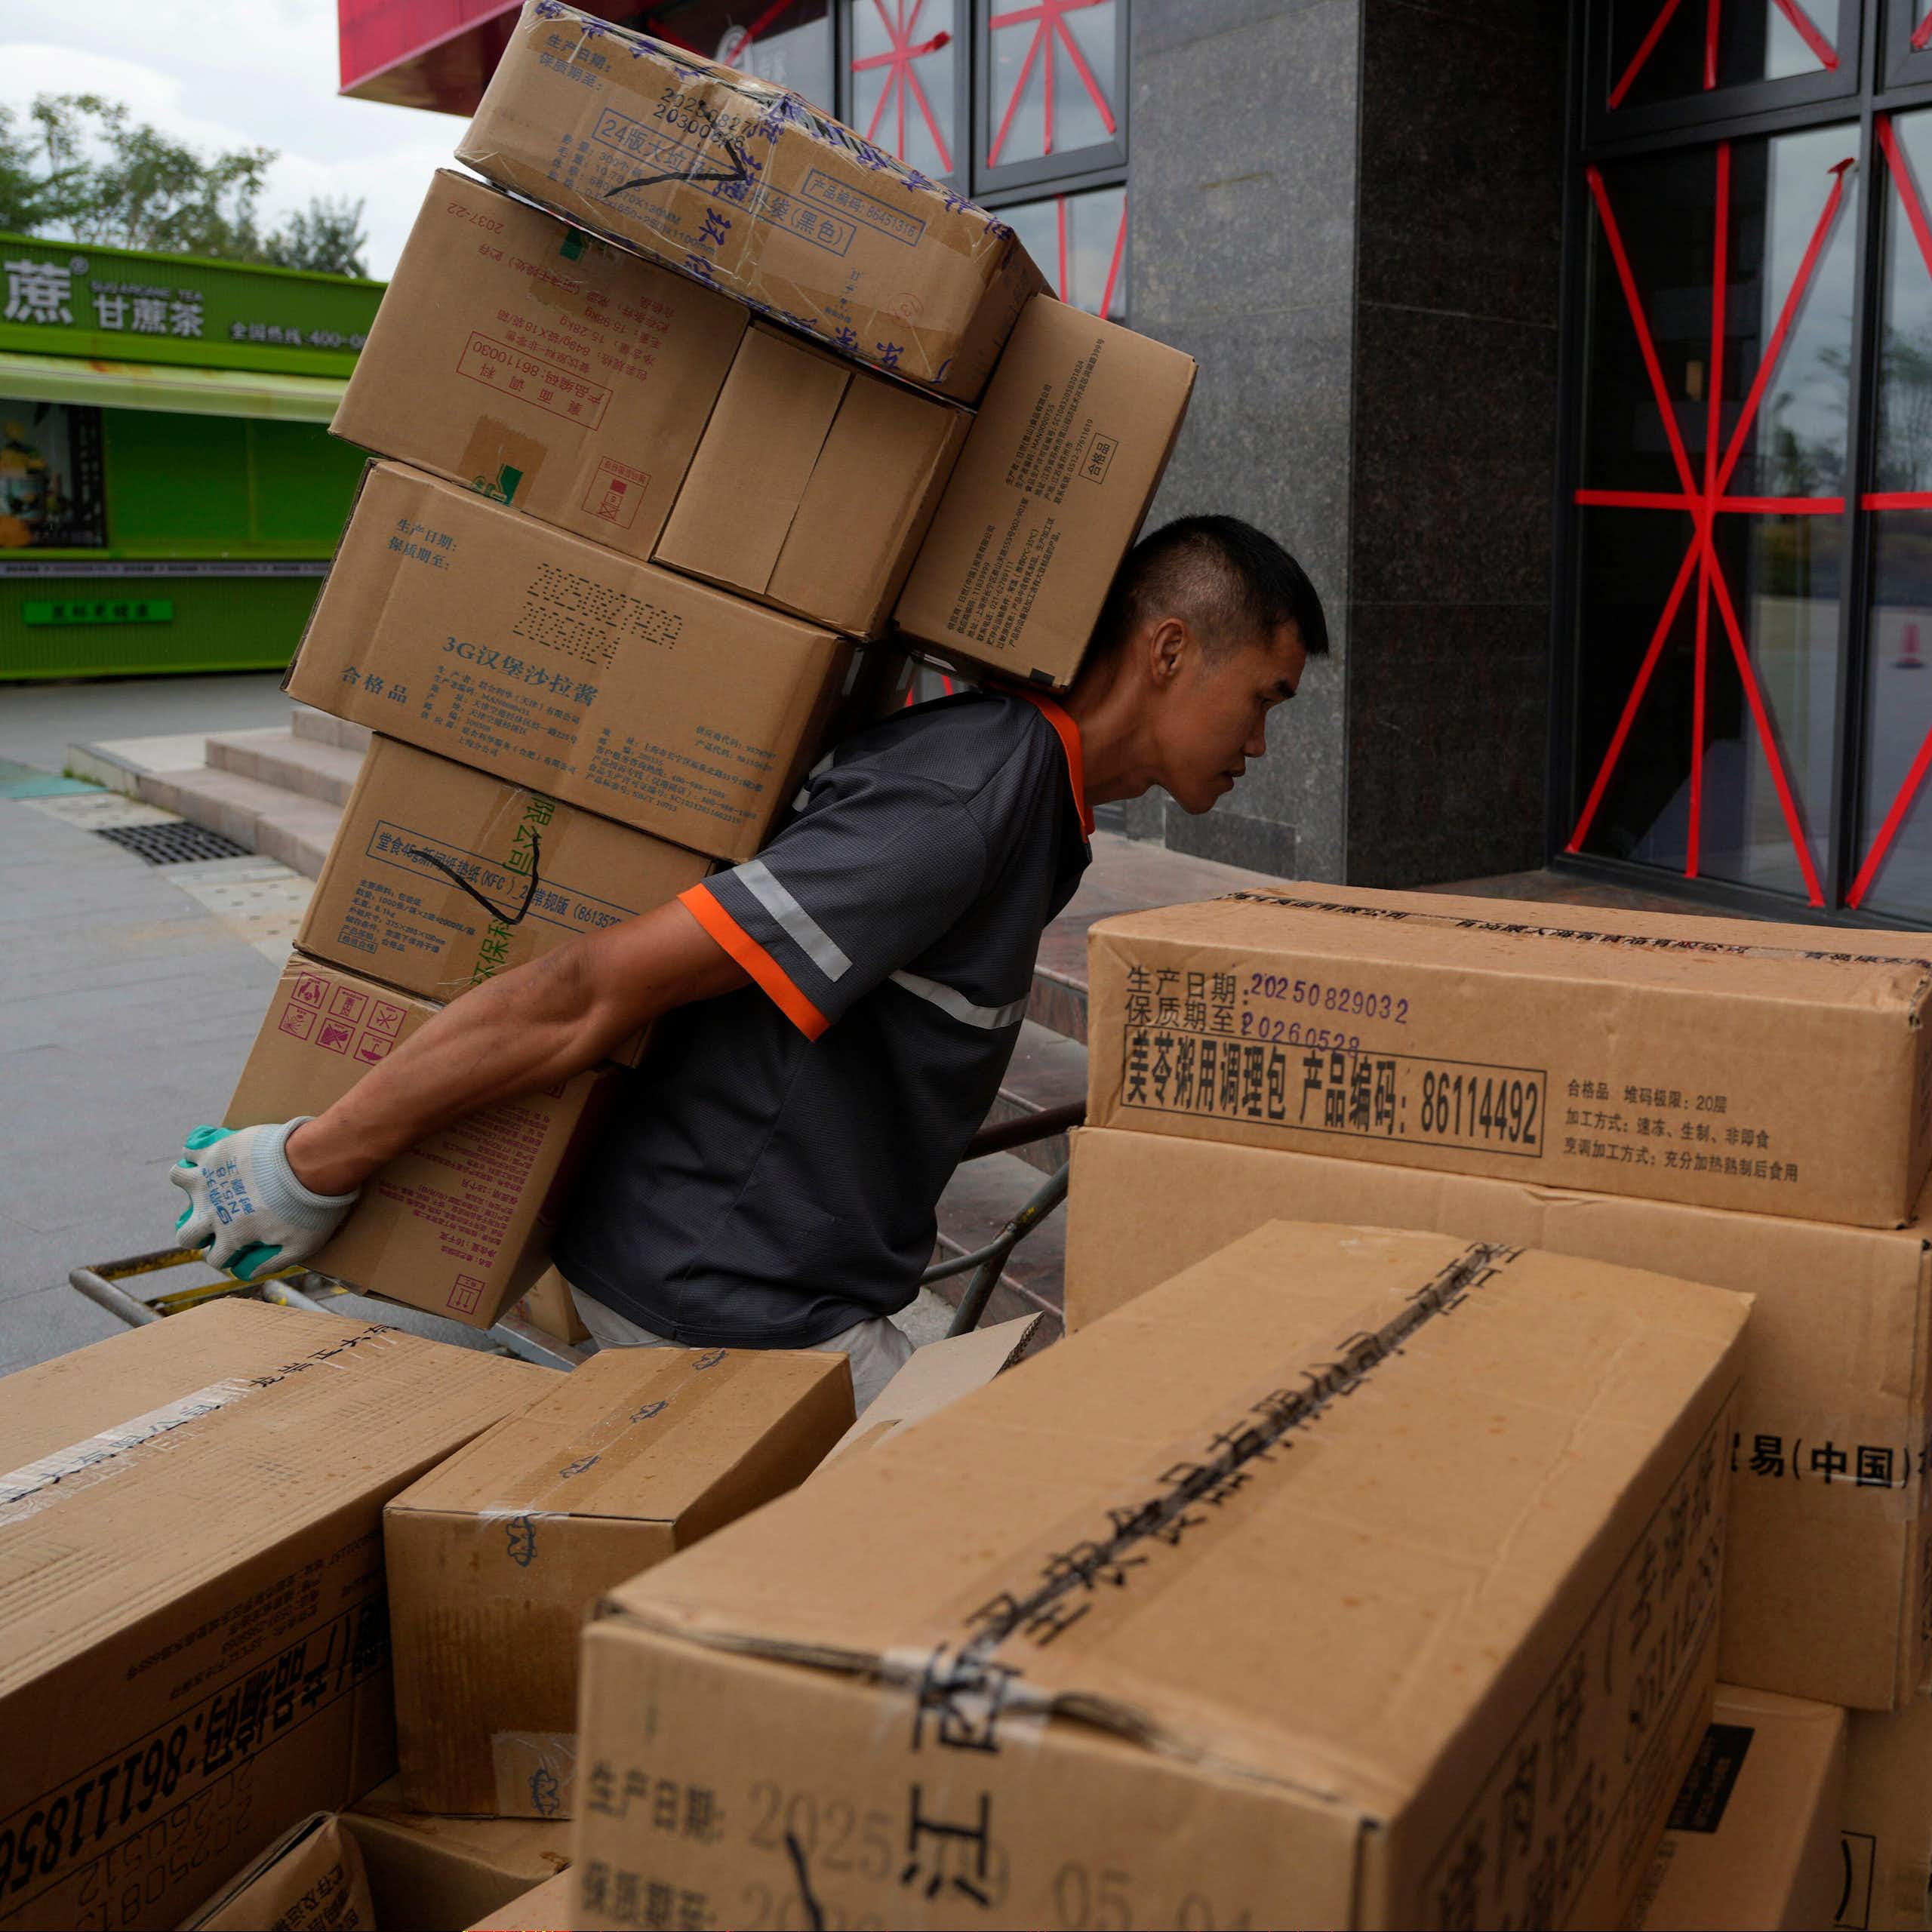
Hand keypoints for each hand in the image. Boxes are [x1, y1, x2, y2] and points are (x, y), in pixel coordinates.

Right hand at [169, 1119, 360, 1280]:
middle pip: (186, 1234)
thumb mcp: (301, 1246)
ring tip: (208, 1178)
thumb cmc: (311, 1208)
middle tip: (213, 1222)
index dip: (223, 1257)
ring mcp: (209, 1179)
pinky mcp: (214, 1151)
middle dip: (194, 1234)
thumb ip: (275, 1263)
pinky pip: (190, 1149)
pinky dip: (195, 1150)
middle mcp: (212, 1212)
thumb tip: (252, 1273)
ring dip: (190, 1180)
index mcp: (232, 1236)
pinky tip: (212, 1150)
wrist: (311, 1165)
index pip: (214, 1259)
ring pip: (178, 1179)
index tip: (233, 1249)